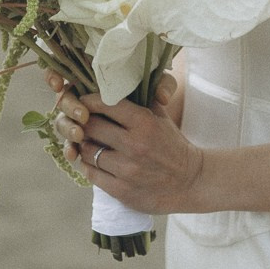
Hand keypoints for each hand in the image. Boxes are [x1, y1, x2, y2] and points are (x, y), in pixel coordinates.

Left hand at [44, 69, 197, 212]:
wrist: (189, 181)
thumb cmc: (171, 144)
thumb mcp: (160, 116)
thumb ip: (140, 96)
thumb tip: (117, 78)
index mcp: (144, 122)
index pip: (106, 103)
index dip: (89, 100)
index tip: (84, 101)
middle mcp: (135, 145)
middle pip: (91, 126)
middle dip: (82, 122)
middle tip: (80, 121)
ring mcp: (128, 170)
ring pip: (87, 151)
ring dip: (83, 145)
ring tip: (87, 141)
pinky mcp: (122, 191)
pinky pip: (91, 174)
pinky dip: (88, 166)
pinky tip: (93, 161)